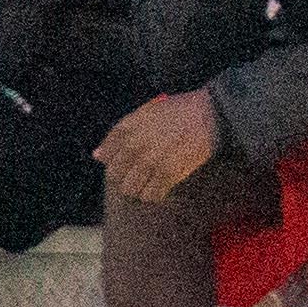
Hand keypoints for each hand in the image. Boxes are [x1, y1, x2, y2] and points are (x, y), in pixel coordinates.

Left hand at [97, 86, 221, 203]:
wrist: (210, 115)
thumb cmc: (180, 111)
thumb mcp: (145, 113)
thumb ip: (121, 132)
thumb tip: (97, 156)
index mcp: (128, 127)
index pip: (107, 155)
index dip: (115, 162)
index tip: (126, 164)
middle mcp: (135, 145)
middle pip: (115, 176)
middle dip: (124, 178)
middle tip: (140, 175)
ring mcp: (150, 161)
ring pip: (130, 189)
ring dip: (139, 189)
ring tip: (152, 183)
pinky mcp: (167, 173)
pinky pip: (150, 195)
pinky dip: (155, 195)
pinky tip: (163, 187)